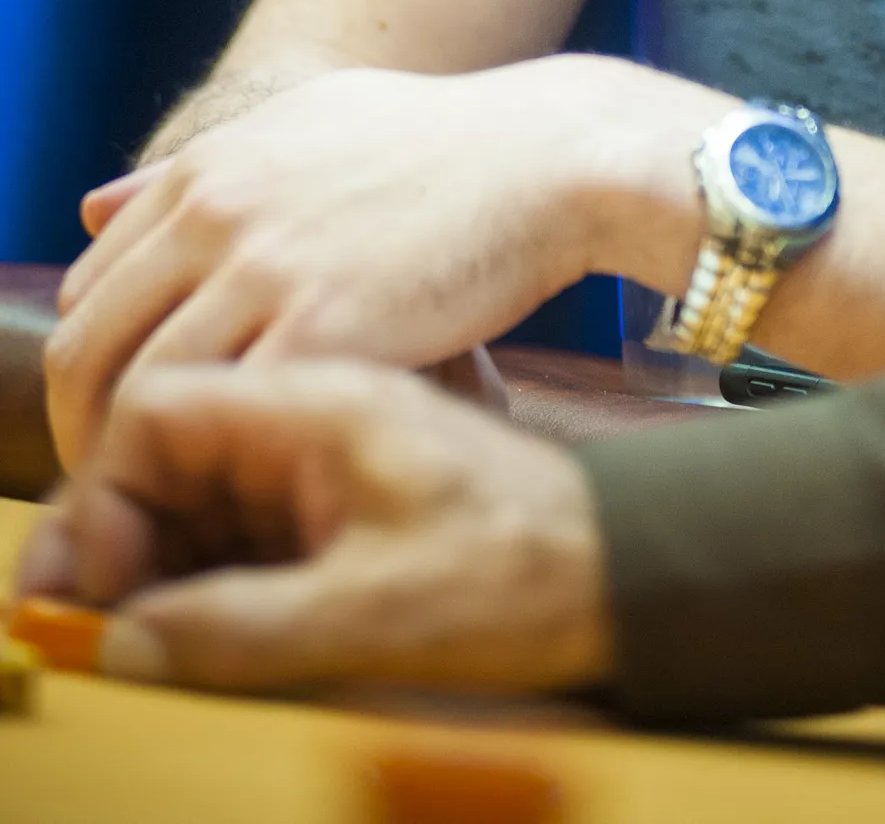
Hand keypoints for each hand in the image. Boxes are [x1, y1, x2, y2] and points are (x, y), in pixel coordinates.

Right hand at [18, 361, 612, 693]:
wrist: (633, 551)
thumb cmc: (525, 567)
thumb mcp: (381, 613)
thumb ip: (241, 628)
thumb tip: (119, 641)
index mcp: (317, 393)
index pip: (155, 405)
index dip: (107, 496)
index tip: (102, 587)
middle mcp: (315, 395)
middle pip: (165, 429)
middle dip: (123, 525)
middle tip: (113, 617)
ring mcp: (333, 426)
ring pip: (203, 466)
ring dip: (167, 541)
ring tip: (168, 621)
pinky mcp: (350, 464)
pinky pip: (249, 491)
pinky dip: (216, 544)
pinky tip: (229, 601)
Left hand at [47, 56, 711, 469]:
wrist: (546, 156)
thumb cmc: (446, 143)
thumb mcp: (311, 120)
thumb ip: (204, 166)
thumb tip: (94, 205)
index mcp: (204, 169)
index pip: (89, 291)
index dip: (95, 369)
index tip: (126, 420)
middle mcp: (214, 212)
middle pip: (90, 350)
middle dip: (90, 434)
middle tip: (137, 484)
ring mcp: (262, 268)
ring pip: (143, 396)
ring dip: (150, 467)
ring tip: (188, 507)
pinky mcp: (324, 325)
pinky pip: (231, 416)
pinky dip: (226, 467)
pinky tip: (255, 491)